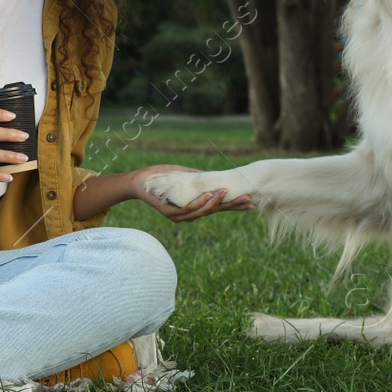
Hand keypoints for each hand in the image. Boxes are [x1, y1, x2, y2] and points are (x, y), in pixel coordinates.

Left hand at [130, 165, 253, 222]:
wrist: (141, 181)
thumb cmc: (164, 177)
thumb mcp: (186, 176)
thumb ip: (201, 179)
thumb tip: (220, 176)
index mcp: (196, 206)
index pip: (219, 207)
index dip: (234, 205)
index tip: (250, 202)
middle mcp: (190, 214)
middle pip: (215, 211)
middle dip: (232, 206)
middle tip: (248, 200)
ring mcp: (180, 215)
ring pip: (203, 211)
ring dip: (216, 202)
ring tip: (226, 192)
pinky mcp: (170, 213)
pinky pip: (188, 209)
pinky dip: (200, 202)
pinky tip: (208, 195)